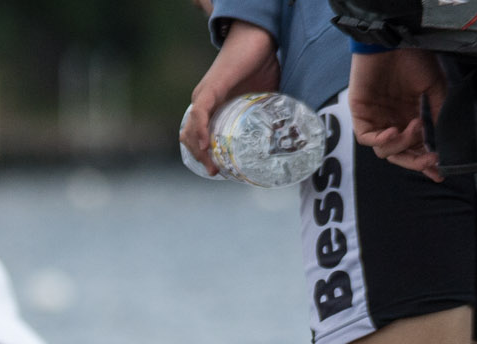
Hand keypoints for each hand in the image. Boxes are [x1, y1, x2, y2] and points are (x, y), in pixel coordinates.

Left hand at [182, 20, 280, 173]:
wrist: (259, 38)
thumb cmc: (261, 64)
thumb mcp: (264, 97)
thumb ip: (268, 113)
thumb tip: (286, 134)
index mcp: (213, 108)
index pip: (199, 137)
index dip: (204, 155)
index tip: (218, 170)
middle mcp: (203, 104)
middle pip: (190, 137)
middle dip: (199, 158)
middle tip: (216, 172)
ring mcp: (204, 97)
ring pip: (190, 128)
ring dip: (197, 149)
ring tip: (211, 165)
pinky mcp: (209, 89)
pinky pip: (199, 113)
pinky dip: (200, 130)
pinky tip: (205, 144)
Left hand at [351, 46, 446, 180]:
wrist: (393, 42)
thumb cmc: (412, 60)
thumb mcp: (433, 86)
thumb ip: (437, 111)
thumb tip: (442, 137)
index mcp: (407, 116)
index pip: (414, 147)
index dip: (424, 161)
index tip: (439, 173)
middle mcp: (390, 121)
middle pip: (397, 154)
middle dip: (414, 161)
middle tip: (430, 160)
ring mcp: (374, 119)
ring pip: (383, 150)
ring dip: (403, 144)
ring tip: (415, 127)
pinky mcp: (359, 114)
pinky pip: (366, 137)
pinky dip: (381, 140)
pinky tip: (394, 132)